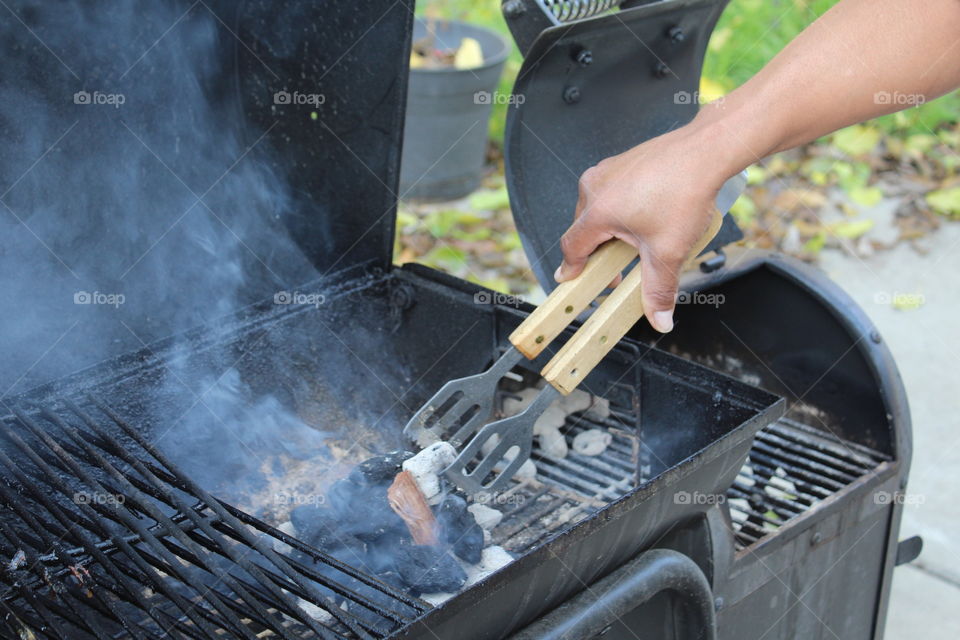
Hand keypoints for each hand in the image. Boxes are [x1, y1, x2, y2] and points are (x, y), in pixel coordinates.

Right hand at [556, 122, 735, 332]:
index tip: (571, 279)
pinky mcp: (622, 162)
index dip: (572, 268)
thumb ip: (658, 290)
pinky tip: (647, 216)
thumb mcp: (669, 251)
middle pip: (585, 229)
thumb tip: (659, 319)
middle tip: (617, 271)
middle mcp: (595, 187)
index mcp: (598, 211)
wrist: (706, 150)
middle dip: (598, 253)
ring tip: (638, 242)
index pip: (572, 247)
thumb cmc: (685, 190)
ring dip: (611, 230)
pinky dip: (622, 209)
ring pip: (599, 209)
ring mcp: (607, 170)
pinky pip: (612, 192)